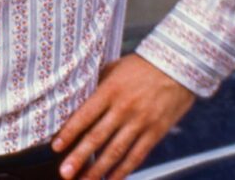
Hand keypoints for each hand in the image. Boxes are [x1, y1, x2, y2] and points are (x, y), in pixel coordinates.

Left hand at [52, 54, 195, 179]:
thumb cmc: (140, 66)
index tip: (55, 147)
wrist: (179, 66)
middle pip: (97, 137)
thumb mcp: (113, 69)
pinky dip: (124, 170)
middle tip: (65, 173)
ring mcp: (141, 122)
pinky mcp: (156, 132)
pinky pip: (137, 155)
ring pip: (116, 151)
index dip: (69, 133)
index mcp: (110, 91)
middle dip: (79, 158)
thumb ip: (95, 86)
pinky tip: (112, 179)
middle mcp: (124, 109)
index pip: (84, 115)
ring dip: (98, 169)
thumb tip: (75, 100)